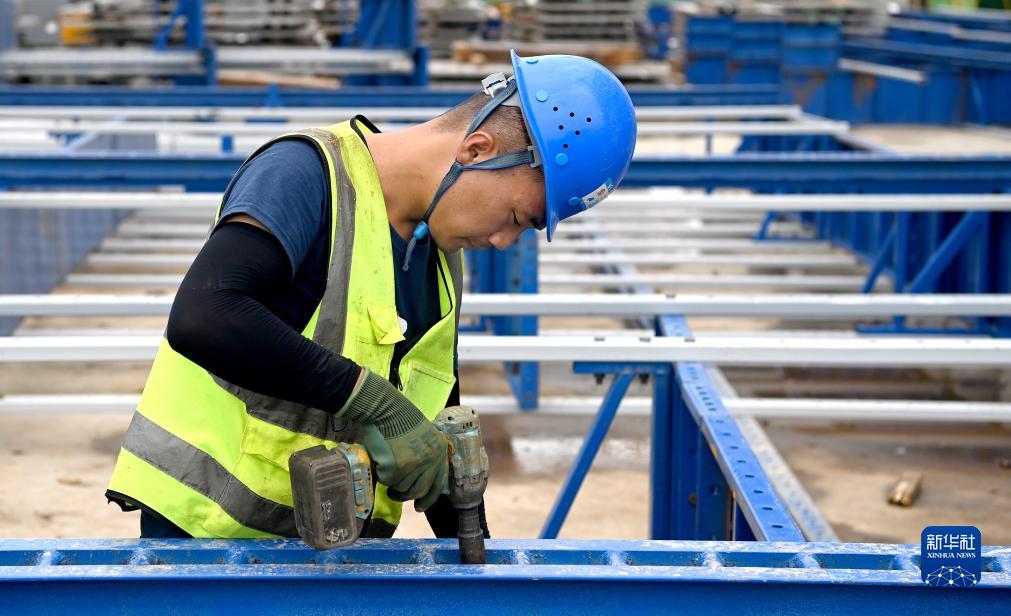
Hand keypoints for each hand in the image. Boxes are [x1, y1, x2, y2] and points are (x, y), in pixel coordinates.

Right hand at [337, 368, 449, 510]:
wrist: (384, 406)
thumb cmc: (398, 418)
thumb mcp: (422, 435)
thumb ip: (425, 455)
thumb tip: (418, 482)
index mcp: (439, 450)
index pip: (439, 482)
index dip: (429, 497)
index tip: (420, 507)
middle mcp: (431, 458)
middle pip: (420, 490)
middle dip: (406, 496)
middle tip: (394, 495)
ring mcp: (415, 464)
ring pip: (402, 488)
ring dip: (392, 484)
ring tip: (385, 471)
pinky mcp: (397, 467)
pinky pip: (387, 481)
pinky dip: (381, 474)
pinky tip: (380, 460)